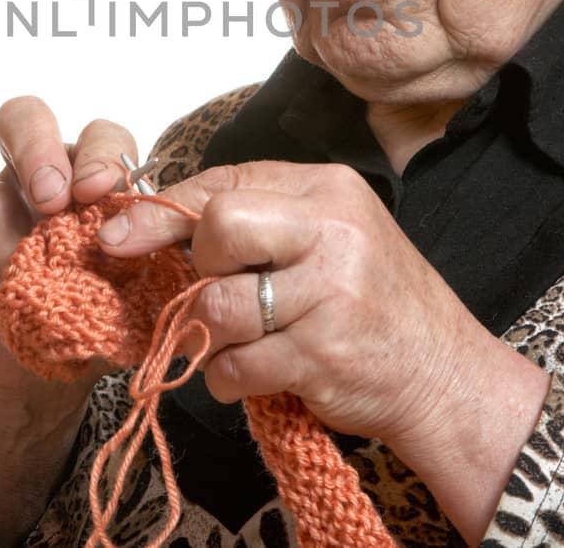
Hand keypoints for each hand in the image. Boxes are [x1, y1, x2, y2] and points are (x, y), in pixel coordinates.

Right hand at [0, 95, 143, 401]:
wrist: (51, 369)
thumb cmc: (102, 313)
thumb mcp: (135, 285)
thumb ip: (137, 254)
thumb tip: (133, 239)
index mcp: (89, 175)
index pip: (98, 135)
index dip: (98, 154)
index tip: (99, 192)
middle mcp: (33, 174)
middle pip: (21, 119)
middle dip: (36, 152)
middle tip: (50, 201)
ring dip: (15, 258)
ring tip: (39, 299)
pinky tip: (7, 319)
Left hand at [95, 159, 550, 542]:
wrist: (445, 375)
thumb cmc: (375, 303)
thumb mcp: (329, 238)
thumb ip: (259, 220)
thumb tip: (151, 221)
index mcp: (329, 190)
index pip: (224, 184)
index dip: (162, 213)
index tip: (119, 238)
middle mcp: (333, 231)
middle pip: (218, 230)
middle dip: (204, 271)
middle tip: (230, 293)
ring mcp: (331, 293)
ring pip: (218, 306)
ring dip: (214, 336)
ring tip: (247, 343)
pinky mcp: (321, 355)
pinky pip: (234, 366)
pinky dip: (231, 379)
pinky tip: (260, 375)